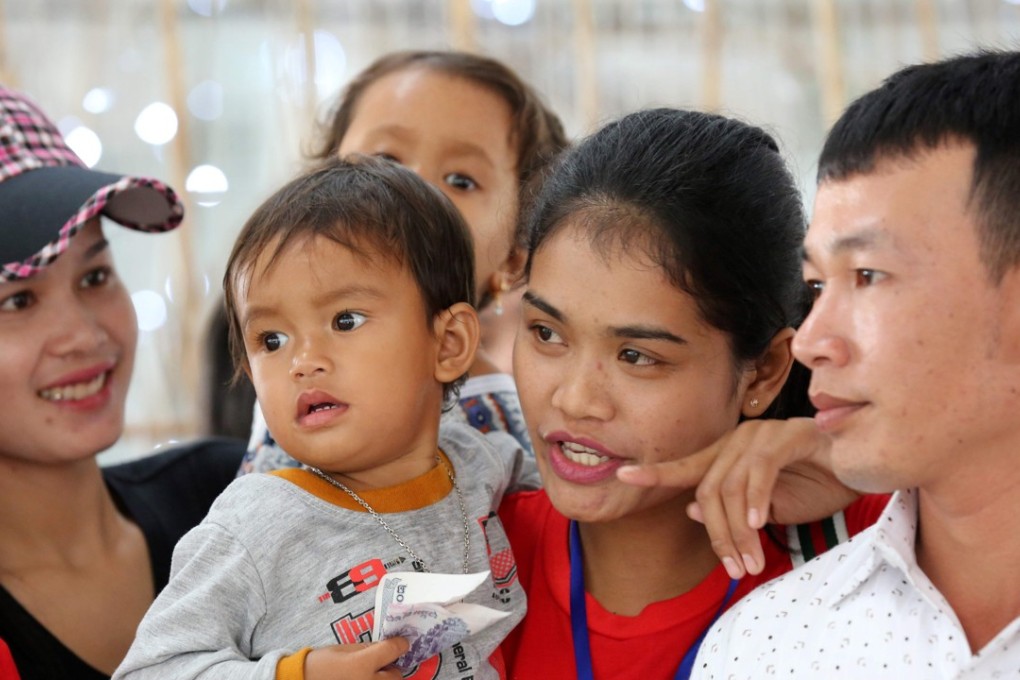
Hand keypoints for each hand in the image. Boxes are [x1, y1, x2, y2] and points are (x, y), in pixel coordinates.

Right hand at [304, 637, 409, 679]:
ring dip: (385, 679)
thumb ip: (368, 648)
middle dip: (392, 669)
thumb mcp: (345, 649)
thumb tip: (387, 647)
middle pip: (396, 675)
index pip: (392, 651)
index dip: (400, 644)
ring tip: (370, 674)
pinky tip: (362, 678)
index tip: (402, 643)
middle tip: (383, 664)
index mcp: (362, 665)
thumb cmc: (322, 663)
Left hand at [616, 418, 857, 579]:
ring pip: (732, 486)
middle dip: (717, 535)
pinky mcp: (793, 436)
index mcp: (729, 454)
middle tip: (733, 569)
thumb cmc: (814, 485)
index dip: (656, 473)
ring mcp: (764, 434)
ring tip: (750, 561)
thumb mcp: (766, 507)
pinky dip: (758, 499)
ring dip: (739, 530)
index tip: (623, 476)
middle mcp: (739, 440)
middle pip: (709, 490)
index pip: (686, 466)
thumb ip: (729, 508)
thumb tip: (690, 510)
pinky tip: (761, 522)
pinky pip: (762, 470)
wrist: (861, 471)